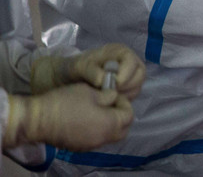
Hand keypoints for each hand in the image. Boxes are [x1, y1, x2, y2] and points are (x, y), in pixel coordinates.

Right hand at [5, 83, 133, 150]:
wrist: (37, 119)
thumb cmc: (65, 102)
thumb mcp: (90, 92)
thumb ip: (108, 95)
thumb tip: (114, 97)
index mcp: (109, 124)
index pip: (129, 116)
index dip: (124, 103)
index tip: (113, 95)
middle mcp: (102, 138)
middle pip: (122, 130)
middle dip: (121, 116)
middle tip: (110, 104)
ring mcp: (90, 145)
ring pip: (110, 136)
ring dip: (110, 124)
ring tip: (98, 110)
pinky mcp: (78, 147)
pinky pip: (96, 140)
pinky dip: (98, 130)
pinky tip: (87, 119)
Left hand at [31, 43, 145, 99]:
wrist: (68, 77)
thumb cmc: (75, 68)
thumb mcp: (80, 67)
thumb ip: (91, 71)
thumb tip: (104, 80)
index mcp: (120, 52)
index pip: (133, 62)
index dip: (126, 75)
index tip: (113, 85)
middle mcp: (128, 62)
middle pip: (140, 75)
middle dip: (127, 86)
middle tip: (111, 93)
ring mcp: (128, 75)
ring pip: (137, 86)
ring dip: (125, 94)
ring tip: (108, 96)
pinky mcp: (125, 86)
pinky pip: (131, 94)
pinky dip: (122, 99)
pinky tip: (108, 99)